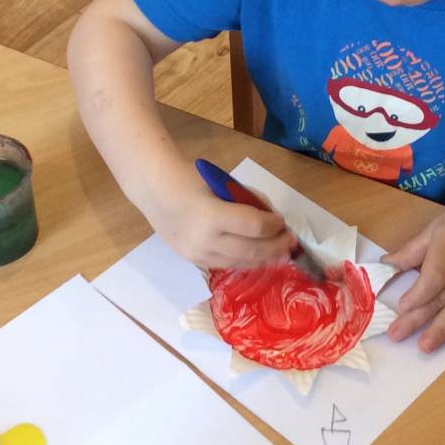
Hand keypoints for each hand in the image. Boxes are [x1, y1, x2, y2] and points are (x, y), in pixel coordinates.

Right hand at [141, 173, 295, 270]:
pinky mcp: (194, 261)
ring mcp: (198, 255)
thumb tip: (271, 217)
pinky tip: (258, 255)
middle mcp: (206, 241)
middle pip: (252, 251)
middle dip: (276, 246)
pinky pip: (226, 264)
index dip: (274, 226)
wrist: (154, 190)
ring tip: (280, 251)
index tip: (282, 221)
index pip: (255, 227)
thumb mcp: (223, 184)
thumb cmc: (191, 179)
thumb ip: (247, 200)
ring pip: (241, 263)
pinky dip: (245, 260)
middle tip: (290, 241)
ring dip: (264, 258)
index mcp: (213, 216)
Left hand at [384, 200, 444, 352]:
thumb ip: (413, 249)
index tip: (402, 307)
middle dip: (419, 319)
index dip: (419, 293)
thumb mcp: (438, 227)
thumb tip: (386, 264)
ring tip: (424, 346)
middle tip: (398, 336)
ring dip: (442, 329)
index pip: (435, 274)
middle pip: (443, 296)